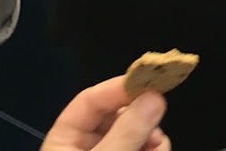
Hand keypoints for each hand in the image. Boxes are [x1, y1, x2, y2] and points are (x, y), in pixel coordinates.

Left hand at [42, 78, 166, 150]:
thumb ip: (126, 131)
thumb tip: (153, 97)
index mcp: (65, 137)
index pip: (90, 100)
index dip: (118, 88)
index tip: (147, 81)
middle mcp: (85, 145)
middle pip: (117, 116)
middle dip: (141, 115)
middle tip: (159, 114)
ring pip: (134, 134)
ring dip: (152, 135)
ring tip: (160, 144)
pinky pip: (142, 149)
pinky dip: (154, 149)